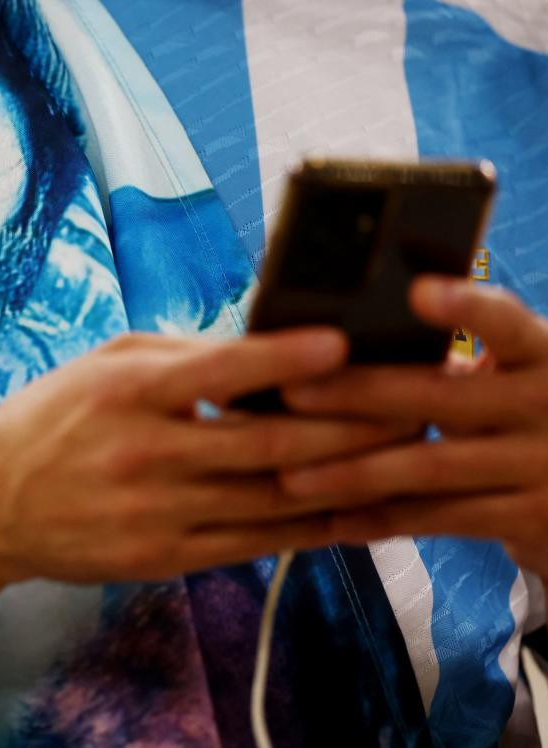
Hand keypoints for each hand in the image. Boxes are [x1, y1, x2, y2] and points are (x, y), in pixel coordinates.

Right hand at [0, 328, 412, 634]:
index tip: (343, 343)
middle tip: (406, 409)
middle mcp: (143, 454)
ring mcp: (154, 512)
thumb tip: (265, 348)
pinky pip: (251, 542)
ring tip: (397, 459)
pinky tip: (350, 512)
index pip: (216, 372)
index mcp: (126, 393)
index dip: (283, 358)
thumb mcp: (104, 364)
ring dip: (341, 480)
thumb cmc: (52, 418)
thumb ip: (181, 355)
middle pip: (263, 443)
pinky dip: (306, 527)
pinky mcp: (162, 557)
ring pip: (269, 499)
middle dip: (343, 427)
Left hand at [281, 276, 547, 573]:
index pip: (508, 323)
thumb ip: (453, 363)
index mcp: (541, 355)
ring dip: (354, 472)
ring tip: (291, 476)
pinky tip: (332, 520)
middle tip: (290, 391)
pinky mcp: (531, 519)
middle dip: (359, 395)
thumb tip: (332, 344)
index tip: (418, 291)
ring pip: (431, 466)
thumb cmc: (522, 418)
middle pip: (443, 396)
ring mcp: (544, 466)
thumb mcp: (512, 378)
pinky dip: (383, 520)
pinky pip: (442, 519)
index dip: (466, 308)